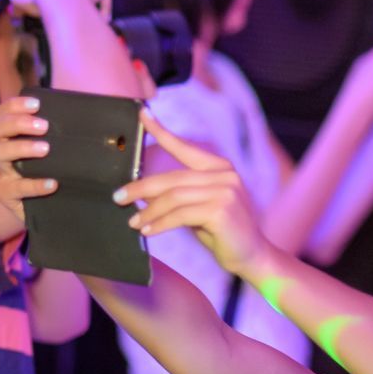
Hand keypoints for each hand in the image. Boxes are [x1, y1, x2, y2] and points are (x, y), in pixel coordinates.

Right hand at [0, 96, 56, 225]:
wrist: (54, 212)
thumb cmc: (57, 175)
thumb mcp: (59, 154)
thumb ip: (63, 137)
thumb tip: (92, 118)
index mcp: (12, 136)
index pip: (4, 113)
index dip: (16, 105)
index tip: (37, 104)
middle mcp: (4, 150)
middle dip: (19, 123)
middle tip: (44, 126)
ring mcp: (3, 172)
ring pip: (0, 153)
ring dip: (22, 147)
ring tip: (46, 149)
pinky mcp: (7, 194)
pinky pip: (16, 187)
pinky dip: (34, 184)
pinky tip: (51, 184)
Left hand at [114, 110, 267, 275]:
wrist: (253, 258)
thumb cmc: (225, 235)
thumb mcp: (203, 209)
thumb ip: (183, 196)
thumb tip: (144, 193)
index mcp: (221, 169)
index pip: (185, 148)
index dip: (162, 131)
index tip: (142, 115)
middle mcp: (225, 175)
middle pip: (172, 178)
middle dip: (141, 188)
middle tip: (119, 197)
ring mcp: (225, 191)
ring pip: (173, 197)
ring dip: (149, 211)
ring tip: (134, 222)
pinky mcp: (220, 210)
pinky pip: (180, 215)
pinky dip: (161, 223)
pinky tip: (149, 231)